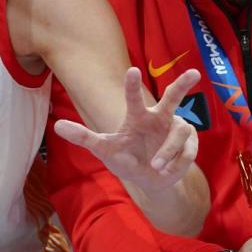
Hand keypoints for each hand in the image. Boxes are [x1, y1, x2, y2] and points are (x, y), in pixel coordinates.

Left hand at [54, 67, 200, 192]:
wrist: (149, 181)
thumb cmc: (125, 159)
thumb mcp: (104, 150)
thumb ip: (83, 137)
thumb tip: (57, 125)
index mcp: (138, 116)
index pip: (134, 98)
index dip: (132, 85)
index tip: (132, 70)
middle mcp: (160, 117)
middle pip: (173, 97)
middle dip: (183, 84)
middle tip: (194, 73)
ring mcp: (178, 128)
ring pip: (179, 133)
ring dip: (167, 151)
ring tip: (156, 165)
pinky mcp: (191, 143)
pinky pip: (187, 150)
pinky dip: (176, 163)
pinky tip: (167, 169)